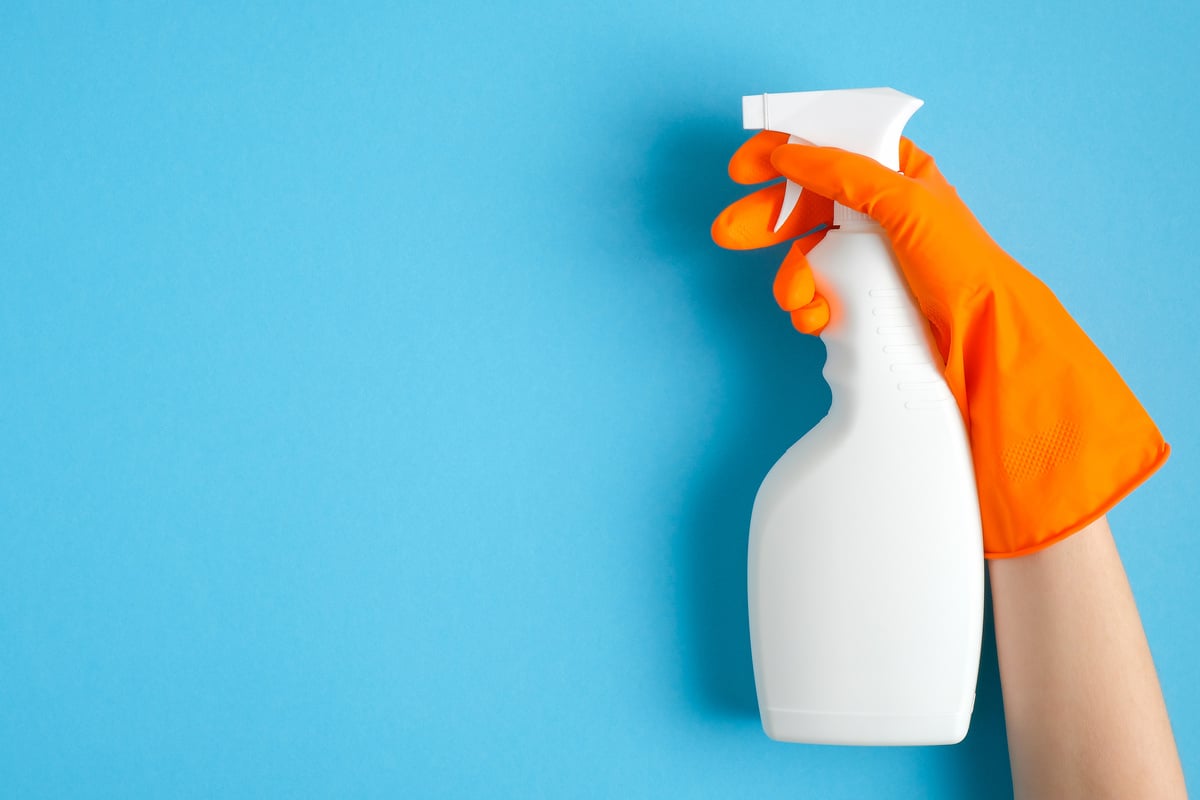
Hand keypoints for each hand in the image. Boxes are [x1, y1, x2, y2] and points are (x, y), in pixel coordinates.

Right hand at [710, 133, 1168, 557]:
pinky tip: (812, 318)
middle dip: (766, 220)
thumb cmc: (960, 268)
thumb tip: (789, 154)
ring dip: (790, 274)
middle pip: (804, 203)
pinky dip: (807, 306)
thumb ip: (841, 172)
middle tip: (730, 232)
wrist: (983, 341)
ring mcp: (868, 259)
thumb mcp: (902, 203)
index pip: (828, 149)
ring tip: (795, 298)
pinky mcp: (863, 300)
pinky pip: (816, 294)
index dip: (782, 153)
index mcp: (895, 175)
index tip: (743, 168)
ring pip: (804, 254)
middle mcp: (879, 213)